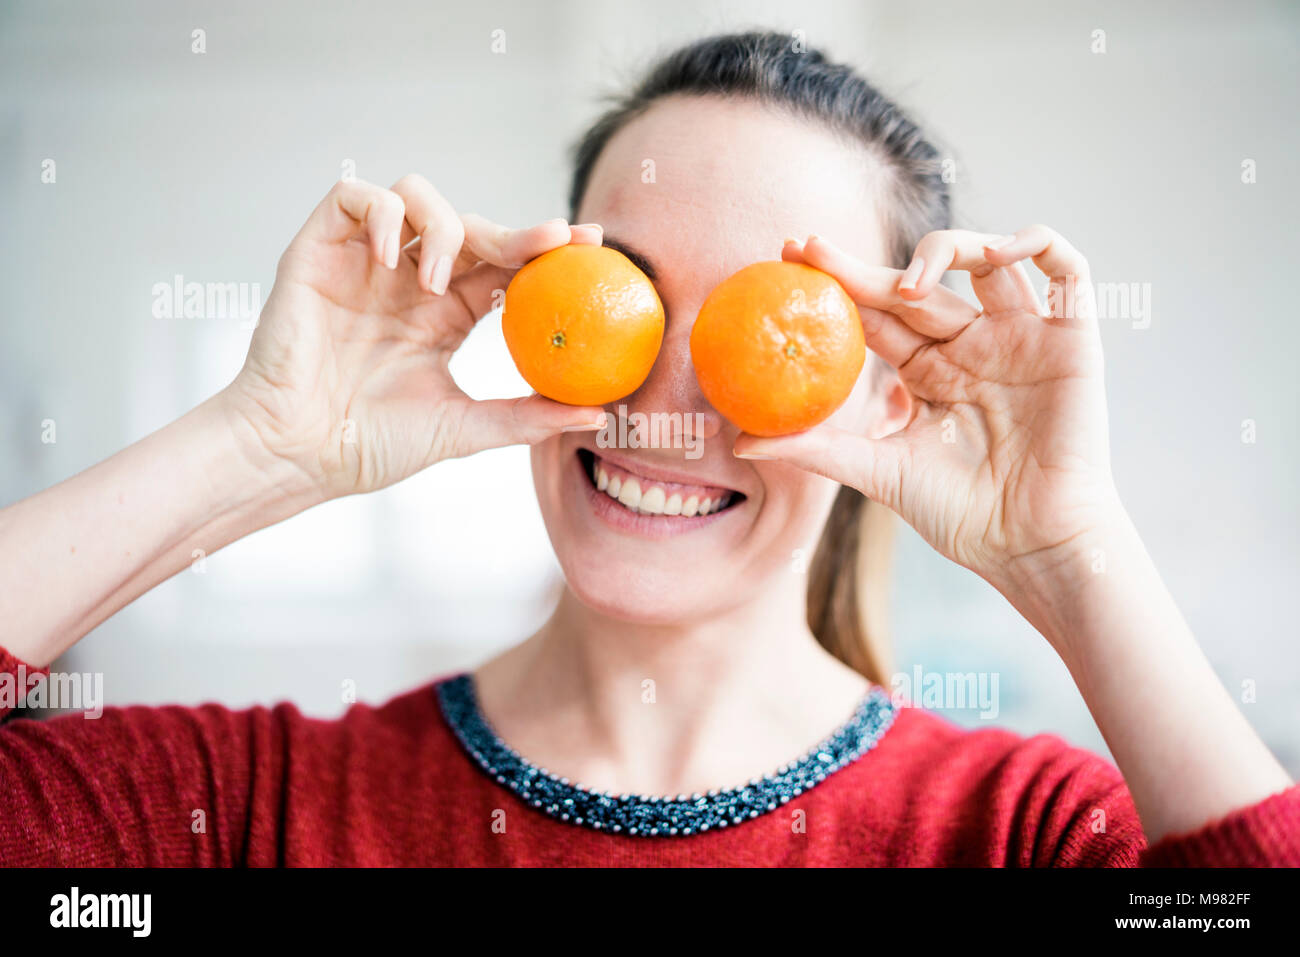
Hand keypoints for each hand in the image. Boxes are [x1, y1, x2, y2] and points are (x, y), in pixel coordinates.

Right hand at [220, 174, 606, 500]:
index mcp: (445, 315)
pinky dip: (383, 214)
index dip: (545, 247)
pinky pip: (353, 196)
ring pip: (416, 195)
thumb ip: (527, 416)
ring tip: (440, 286)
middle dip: (515, 230)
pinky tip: (393, 261)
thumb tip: (599, 416)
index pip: (504, 265)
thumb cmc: (371, 445)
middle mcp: (409, 281)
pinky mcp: (319, 250)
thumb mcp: (463, 429)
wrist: (298, 454)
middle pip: (472, 227)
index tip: (592, 241)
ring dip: (445, 226)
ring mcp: (365, 262)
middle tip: (552, 240)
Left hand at [735, 226, 1123, 590]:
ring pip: (988, 259)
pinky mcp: (1073, 338)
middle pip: (917, 284)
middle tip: (810, 249)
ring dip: (948, 249)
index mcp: (928, 370)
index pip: (878, 312)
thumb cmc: (959, 515)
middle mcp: (971, 344)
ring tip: (908, 284)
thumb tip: (740, 441)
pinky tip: (999, 252)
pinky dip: (1037, 242)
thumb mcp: (876, 471)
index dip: (838, 283)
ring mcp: (1022, 336)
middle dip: (862, 265)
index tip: (790, 258)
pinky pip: (1066, 269)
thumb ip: (815, 448)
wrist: (1030, 544)